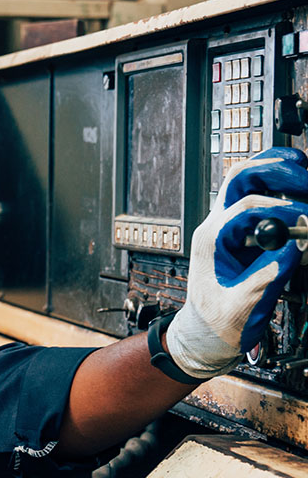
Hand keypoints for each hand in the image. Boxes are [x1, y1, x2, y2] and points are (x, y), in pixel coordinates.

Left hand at [166, 148, 307, 378]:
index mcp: (211, 240)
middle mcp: (217, 225)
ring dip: (276, 169)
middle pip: (240, 178)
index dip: (280, 209)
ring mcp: (229, 225)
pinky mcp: (244, 232)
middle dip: (275, 171)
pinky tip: (301, 187)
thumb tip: (298, 244)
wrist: (206, 333)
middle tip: (307, 178)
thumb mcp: (245, 306)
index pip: (245, 208)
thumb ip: (269, 275)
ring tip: (305, 170)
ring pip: (247, 180)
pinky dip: (280, 186)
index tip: (307, 218)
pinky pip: (259, 197)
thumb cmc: (219, 323)